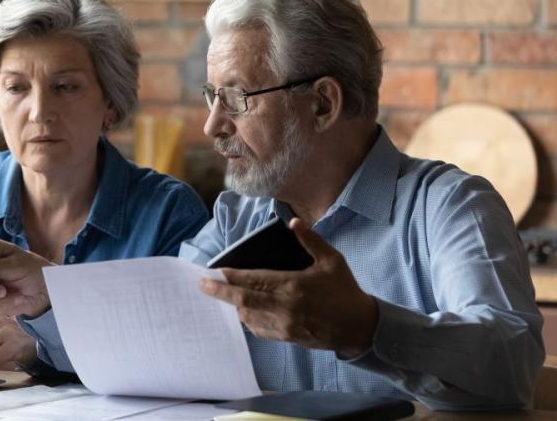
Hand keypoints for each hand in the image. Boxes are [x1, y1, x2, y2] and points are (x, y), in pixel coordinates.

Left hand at [198, 218, 377, 357]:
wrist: (359, 327)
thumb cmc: (345, 291)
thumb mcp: (332, 261)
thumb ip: (311, 241)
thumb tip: (293, 222)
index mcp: (293, 286)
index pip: (254, 281)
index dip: (231, 277)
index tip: (214, 272)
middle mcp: (284, 307)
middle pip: (242, 301)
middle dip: (219, 292)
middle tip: (201, 285)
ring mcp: (284, 325)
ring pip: (247, 317)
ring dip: (233, 306)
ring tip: (222, 295)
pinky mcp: (286, 338)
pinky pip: (258, 330)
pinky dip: (247, 319)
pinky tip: (242, 310)